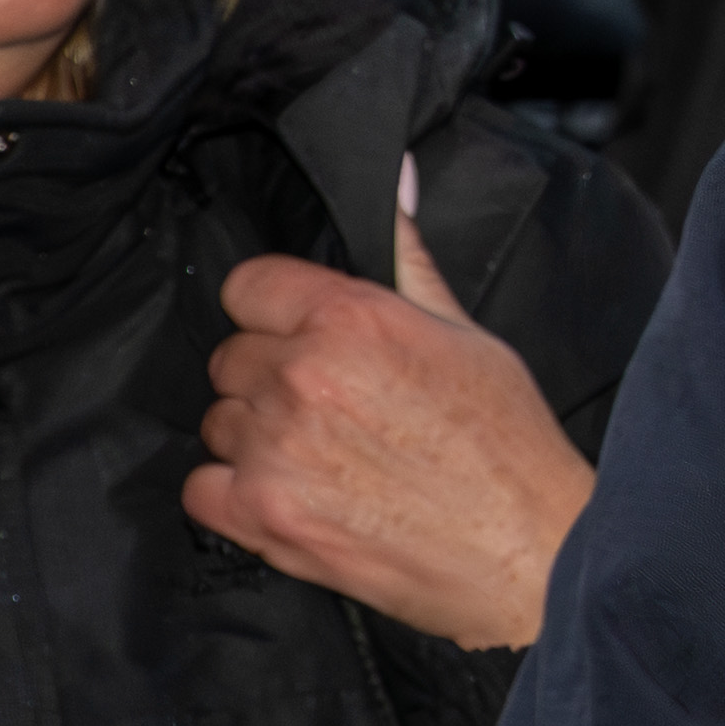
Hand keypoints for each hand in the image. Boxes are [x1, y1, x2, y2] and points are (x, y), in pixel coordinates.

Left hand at [183, 166, 593, 651]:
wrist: (522, 548)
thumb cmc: (505, 439)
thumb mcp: (467, 330)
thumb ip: (408, 255)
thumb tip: (397, 177)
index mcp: (352, 320)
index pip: (249, 285)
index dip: (278, 306)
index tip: (304, 330)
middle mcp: (302, 378)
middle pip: (232, 357)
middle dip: (272, 375)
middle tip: (333, 403)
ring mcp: (274, 451)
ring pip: (219, 421)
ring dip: (257, 436)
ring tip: (324, 453)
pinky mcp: (260, 516)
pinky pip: (202, 487)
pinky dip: (237, 492)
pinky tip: (296, 491)